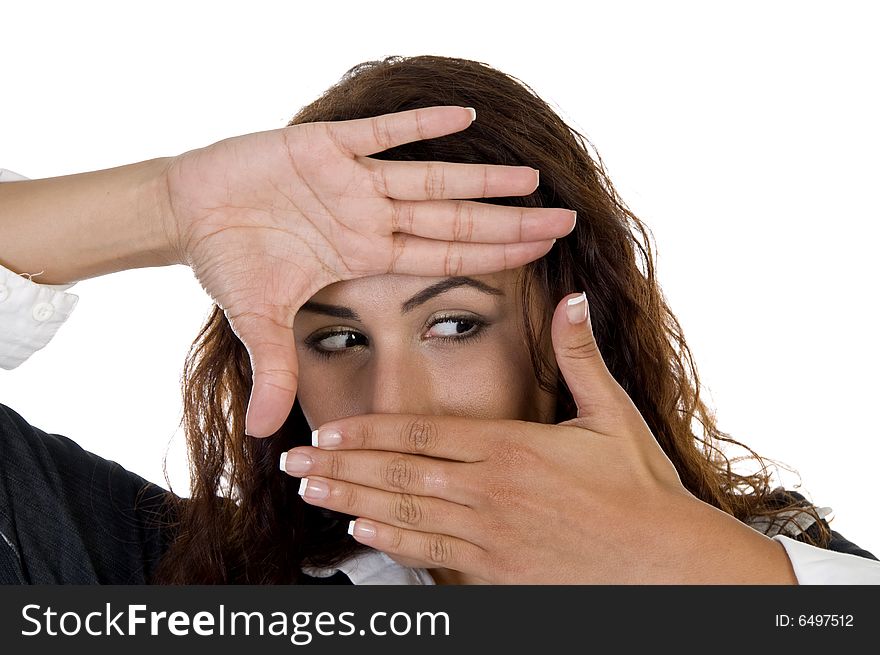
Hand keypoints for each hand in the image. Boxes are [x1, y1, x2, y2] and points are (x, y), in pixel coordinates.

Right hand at [159, 106, 575, 436]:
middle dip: (508, 222)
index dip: (493, 258)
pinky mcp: (323, 143)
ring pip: (430, 177)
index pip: (444, 257)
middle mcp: (370, 216)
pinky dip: (417, 123)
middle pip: (454, 220)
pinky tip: (464, 115)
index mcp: (365, 255)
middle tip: (566, 220)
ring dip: (480, 178)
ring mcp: (352, 179)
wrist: (189, 213)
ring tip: (531, 177)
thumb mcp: (257, 321)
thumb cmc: (229, 261)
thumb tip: (265, 435)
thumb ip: (274, 370)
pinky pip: (379, 130)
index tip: (542, 257)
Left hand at [283, 292, 796, 582]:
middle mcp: (492, 489)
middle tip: (292, 462)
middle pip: (399, 473)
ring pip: (405, 514)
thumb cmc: (641, 487)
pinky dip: (392, 543)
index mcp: (513, 447)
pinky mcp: (499, 571)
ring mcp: (492, 533)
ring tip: (310, 492)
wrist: (665, 562)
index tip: (328, 429)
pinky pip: (433, 555)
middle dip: (341, 467)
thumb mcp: (613, 413)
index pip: (422, 433)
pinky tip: (360, 532)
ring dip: (352, 501)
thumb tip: (572, 299)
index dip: (369, 431)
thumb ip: (580, 356)